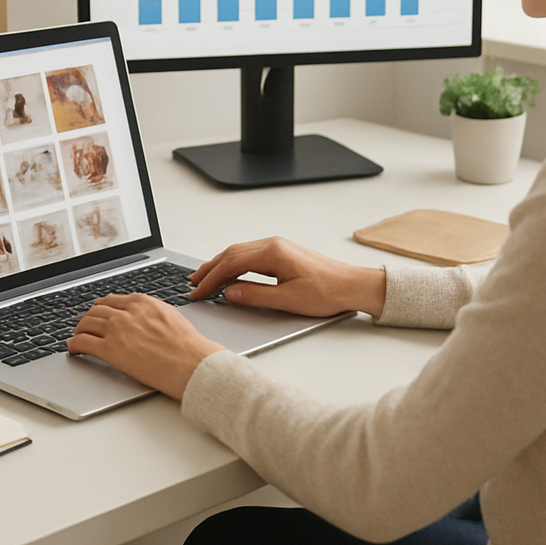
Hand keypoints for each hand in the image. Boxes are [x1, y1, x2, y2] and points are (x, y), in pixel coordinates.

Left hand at [67, 294, 224, 399]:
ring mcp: (116, 330)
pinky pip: (82, 342)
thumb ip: (151, 313)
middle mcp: (126, 312)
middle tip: (85, 325)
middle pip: (96, 310)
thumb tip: (144, 318)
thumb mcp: (170, 316)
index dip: (102, 307)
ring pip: (86, 323)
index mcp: (142, 302)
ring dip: (79, 330)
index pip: (112, 300)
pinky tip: (73, 349)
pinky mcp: (110, 349)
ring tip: (77, 336)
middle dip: (89, 318)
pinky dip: (74, 344)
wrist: (190, 362)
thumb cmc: (187, 345)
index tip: (98, 312)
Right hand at [187, 237, 386, 317]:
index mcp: (272, 253)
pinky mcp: (283, 252)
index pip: (231, 264)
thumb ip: (254, 296)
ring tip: (204, 278)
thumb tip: (229, 293)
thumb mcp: (288, 300)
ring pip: (239, 252)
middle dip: (209, 269)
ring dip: (220, 264)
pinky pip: (250, 254)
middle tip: (192, 284)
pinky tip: (229, 273)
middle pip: (231, 253)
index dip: (211, 279)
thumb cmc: (328, 292)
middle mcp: (273, 244)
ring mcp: (278, 246)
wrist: (353, 285)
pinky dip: (234, 263)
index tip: (197, 292)